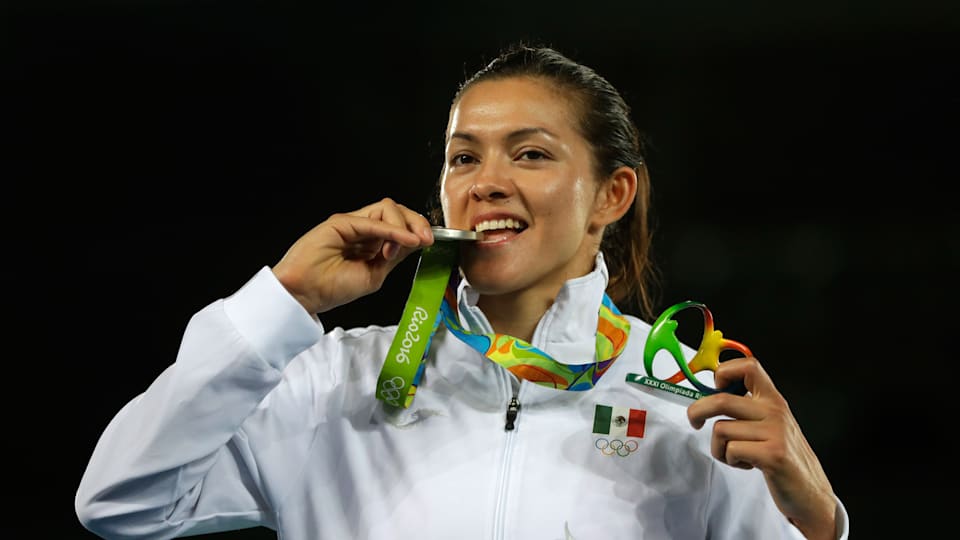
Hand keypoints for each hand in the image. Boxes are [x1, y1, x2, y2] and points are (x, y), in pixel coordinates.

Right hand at [271, 198, 433, 313]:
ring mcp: (353, 223)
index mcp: (372, 241)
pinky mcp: (342, 222)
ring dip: (403, 227)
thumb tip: (416, 242)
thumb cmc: (333, 288)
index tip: (430, 242)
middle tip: (426, 240)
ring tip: (400, 250)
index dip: (418, 229)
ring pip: (388, 208)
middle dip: (417, 222)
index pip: (401, 224)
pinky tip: (404, 239)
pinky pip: (373, 220)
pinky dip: (393, 229)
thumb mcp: (375, 274)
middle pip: (397, 210)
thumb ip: (394, 257)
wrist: (306, 293)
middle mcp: (363, 227)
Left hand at [687, 357, 837, 539]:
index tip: (715, 387)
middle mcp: (774, 410)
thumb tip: (710, 394)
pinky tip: (746, 464)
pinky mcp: (773, 454)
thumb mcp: (769, 423)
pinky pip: (731, 450)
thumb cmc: (782, 455)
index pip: (748, 366)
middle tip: (695, 422)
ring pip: (721, 429)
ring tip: (735, 455)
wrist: (810, 491)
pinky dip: (730, 460)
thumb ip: (746, 407)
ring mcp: (775, 432)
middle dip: (697, 411)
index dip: (724, 372)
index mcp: (772, 399)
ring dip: (718, 447)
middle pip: (721, 400)